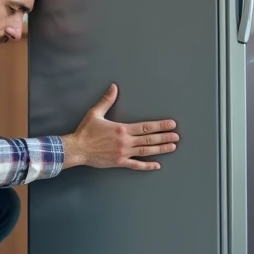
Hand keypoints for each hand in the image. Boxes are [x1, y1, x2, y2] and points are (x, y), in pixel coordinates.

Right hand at [61, 83, 178, 170]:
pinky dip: (147, 166)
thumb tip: (113, 87)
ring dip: (160, 149)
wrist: (77, 149)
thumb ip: (106, 100)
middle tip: (176, 136)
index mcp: (122, 129)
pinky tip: (156, 165)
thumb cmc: (85, 131)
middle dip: (164, 137)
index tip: (171, 124)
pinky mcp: (119, 162)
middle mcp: (125, 141)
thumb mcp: (95, 113)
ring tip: (172, 147)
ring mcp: (123, 153)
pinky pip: (136, 165)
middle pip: (149, 140)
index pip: (146, 127)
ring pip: (146, 152)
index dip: (160, 126)